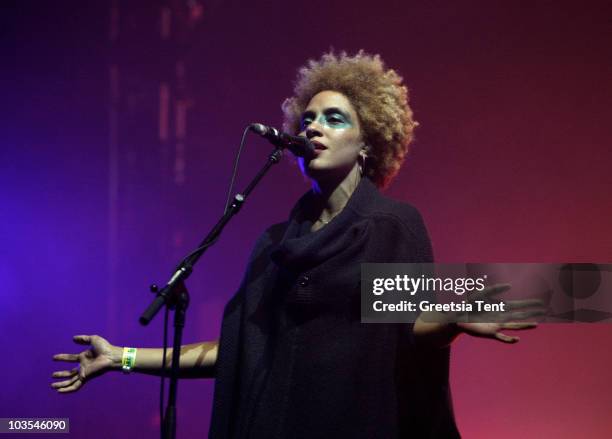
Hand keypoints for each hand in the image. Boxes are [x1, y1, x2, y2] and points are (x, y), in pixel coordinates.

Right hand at [52, 335, 120, 392]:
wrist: (111, 356)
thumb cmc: (105, 347)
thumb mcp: (93, 339)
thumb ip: (83, 339)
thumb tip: (73, 338)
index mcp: (84, 358)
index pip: (71, 359)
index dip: (62, 358)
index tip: (54, 358)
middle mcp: (83, 366)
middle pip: (70, 373)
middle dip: (61, 374)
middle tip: (52, 375)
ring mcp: (84, 373)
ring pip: (70, 381)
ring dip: (61, 384)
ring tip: (52, 386)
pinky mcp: (85, 378)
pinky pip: (75, 386)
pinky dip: (67, 390)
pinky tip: (59, 391)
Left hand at [416, 284, 546, 344]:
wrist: (459, 317)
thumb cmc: (470, 304)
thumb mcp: (481, 294)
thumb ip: (495, 289)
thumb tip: (510, 286)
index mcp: (501, 307)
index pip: (519, 305)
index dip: (530, 304)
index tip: (541, 303)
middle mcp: (502, 317)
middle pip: (521, 315)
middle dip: (533, 313)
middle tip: (546, 311)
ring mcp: (497, 325)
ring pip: (514, 326)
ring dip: (525, 325)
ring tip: (536, 324)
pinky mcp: (490, 333)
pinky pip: (502, 337)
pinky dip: (510, 340)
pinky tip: (517, 339)